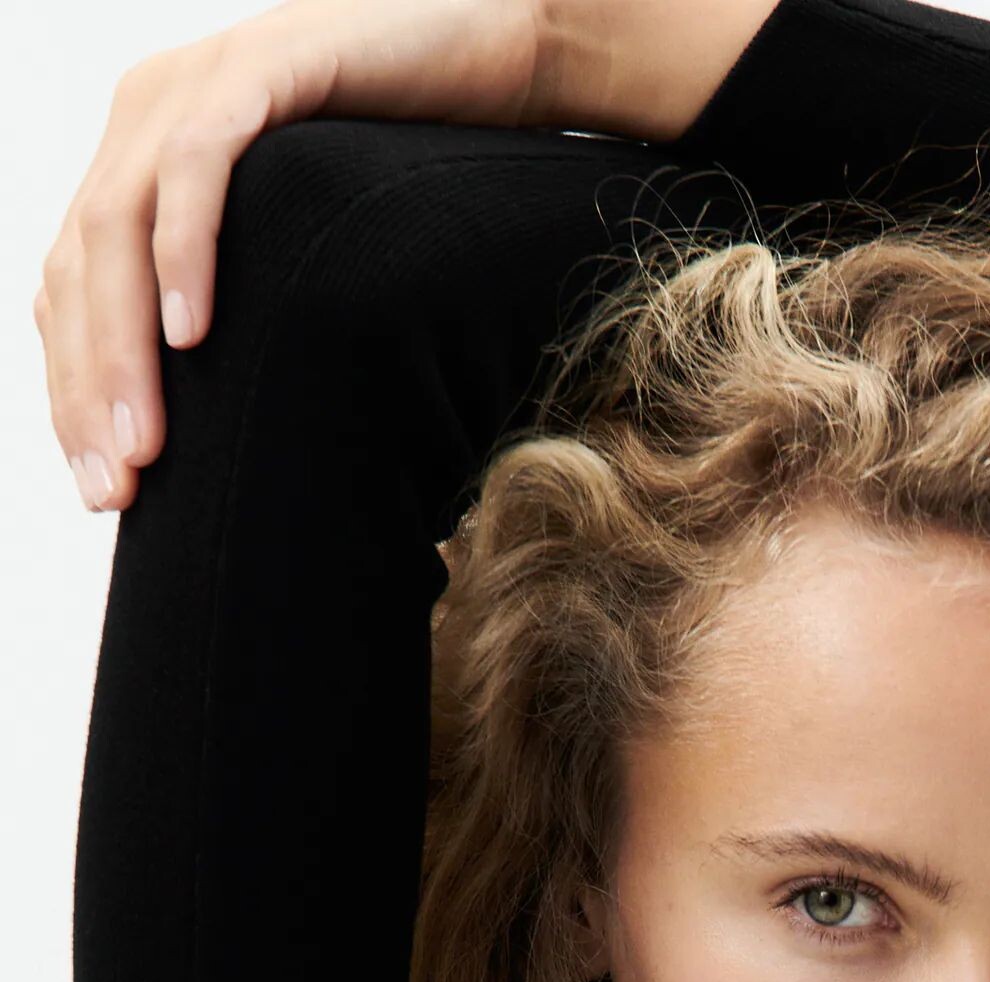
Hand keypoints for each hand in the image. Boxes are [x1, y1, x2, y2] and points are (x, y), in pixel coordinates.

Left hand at [34, 0, 776, 515]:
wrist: (500, 59)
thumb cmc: (418, 176)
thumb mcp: (310, 263)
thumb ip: (252, 315)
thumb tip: (240, 446)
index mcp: (141, 165)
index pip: (71, 294)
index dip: (74, 398)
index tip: (108, 497)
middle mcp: (146, 115)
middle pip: (76, 271)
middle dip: (89, 394)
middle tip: (117, 496)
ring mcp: (196, 83)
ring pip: (117, 228)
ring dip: (124, 348)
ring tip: (147, 446)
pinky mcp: (261, 65)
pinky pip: (197, 165)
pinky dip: (186, 252)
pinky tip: (191, 335)